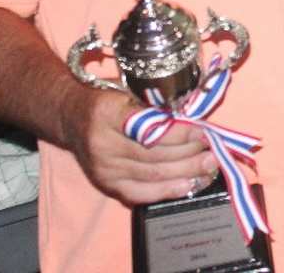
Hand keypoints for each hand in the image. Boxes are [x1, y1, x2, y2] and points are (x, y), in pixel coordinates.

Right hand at [60, 88, 217, 204]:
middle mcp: (102, 144)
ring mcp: (103, 168)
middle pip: (154, 157)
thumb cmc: (106, 98)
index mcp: (108, 113)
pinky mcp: (105, 184)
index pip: (150, 129)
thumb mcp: (128, 89)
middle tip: (213, 152)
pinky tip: (188, 185)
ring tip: (208, 167)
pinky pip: (140, 194)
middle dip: (189, 156)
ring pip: (151, 177)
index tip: (202, 132)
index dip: (179, 134)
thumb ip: (156, 103)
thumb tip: (195, 115)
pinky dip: (167, 191)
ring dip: (185, 174)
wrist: (70, 115)